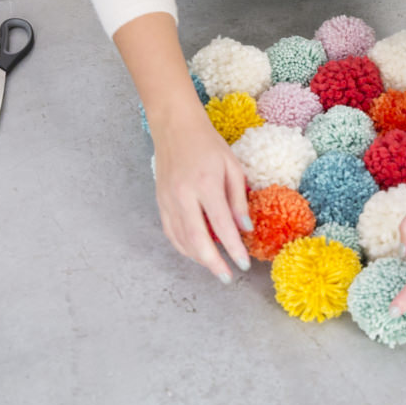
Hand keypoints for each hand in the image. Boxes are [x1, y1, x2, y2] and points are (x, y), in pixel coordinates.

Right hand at [149, 106, 252, 283]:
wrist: (175, 127)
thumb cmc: (208, 144)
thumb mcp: (232, 167)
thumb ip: (238, 200)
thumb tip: (245, 230)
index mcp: (205, 184)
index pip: (222, 226)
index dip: (234, 248)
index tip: (244, 264)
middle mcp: (183, 196)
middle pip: (197, 241)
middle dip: (213, 264)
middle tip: (227, 277)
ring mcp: (168, 201)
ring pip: (182, 241)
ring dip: (199, 258)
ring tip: (216, 266)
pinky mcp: (160, 203)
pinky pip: (171, 233)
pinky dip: (184, 247)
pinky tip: (197, 252)